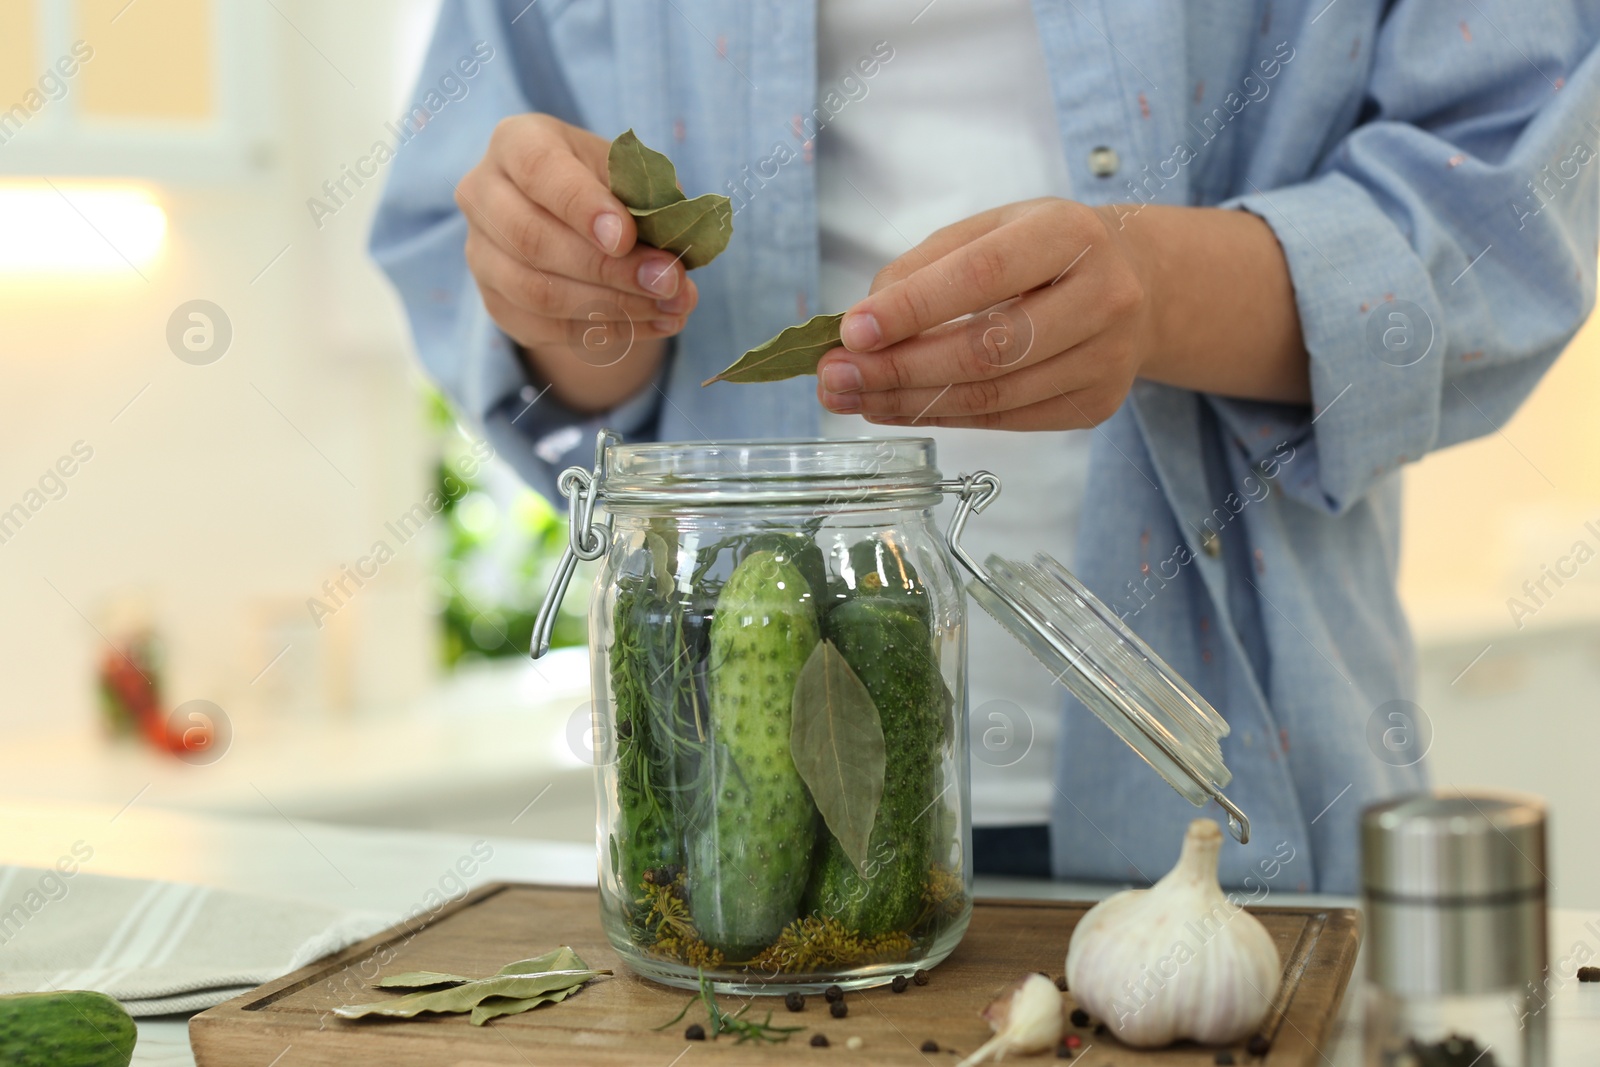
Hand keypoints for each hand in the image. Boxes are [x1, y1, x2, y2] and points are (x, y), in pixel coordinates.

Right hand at [455, 114, 698, 411]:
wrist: (574, 222)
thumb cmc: (606, 185)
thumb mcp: (631, 174)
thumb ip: (649, 201)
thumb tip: (674, 248)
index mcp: (516, 143)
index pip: (539, 171)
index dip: (583, 207)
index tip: (627, 238)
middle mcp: (483, 194)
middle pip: (533, 240)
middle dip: (609, 269)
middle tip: (669, 282)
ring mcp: (481, 253)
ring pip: (537, 293)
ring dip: (612, 307)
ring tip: (671, 309)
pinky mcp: (495, 301)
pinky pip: (545, 327)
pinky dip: (604, 331)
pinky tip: (652, 324)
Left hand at [816, 200, 1308, 428]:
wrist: (1139, 283)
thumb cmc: (1044, 251)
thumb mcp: (990, 230)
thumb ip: (923, 268)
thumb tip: (858, 327)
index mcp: (1071, 234)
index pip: (982, 275)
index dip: (912, 307)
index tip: (850, 331)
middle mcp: (1103, 298)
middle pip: (986, 350)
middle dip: (898, 369)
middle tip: (834, 378)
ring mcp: (1106, 360)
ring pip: (992, 398)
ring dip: (908, 404)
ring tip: (850, 398)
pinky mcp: (1095, 406)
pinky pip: (1004, 422)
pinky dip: (942, 419)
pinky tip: (897, 408)